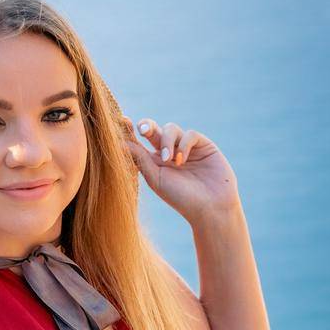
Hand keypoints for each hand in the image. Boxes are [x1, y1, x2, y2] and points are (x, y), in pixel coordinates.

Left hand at [120, 115, 239, 223]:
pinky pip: (190, 134)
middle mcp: (169, 152)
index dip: (130, 131)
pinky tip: (182, 160)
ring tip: (169, 159)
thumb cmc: (181, 198)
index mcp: (154, 161)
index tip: (122, 122)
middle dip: (147, 126)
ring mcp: (186, 147)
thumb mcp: (155, 178)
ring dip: (167, 141)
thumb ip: (139, 159)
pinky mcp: (203, 145)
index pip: (140, 142)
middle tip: (143, 131)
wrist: (210, 208)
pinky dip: (184, 144)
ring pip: (171, 129)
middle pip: (153, 129)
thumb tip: (118, 142)